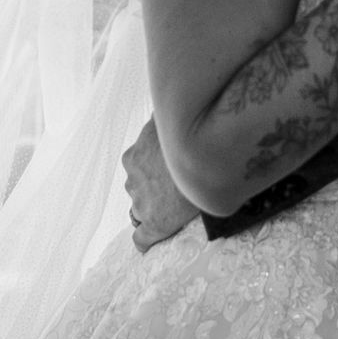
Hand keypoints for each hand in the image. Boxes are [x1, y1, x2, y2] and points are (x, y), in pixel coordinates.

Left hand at [122, 117, 200, 251]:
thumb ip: (163, 114)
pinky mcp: (154, 226)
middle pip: (139, 185)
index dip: (153, 166)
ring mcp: (141, 204)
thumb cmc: (189, 136)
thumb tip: (163, 96)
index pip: (137, 163)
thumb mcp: (169, 118)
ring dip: (153, 207)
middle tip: (177, 185)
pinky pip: (141, 239)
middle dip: (153, 187)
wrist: (205, 160)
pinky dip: (145, 240)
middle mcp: (133, 179)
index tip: (169, 167)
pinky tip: (150, 242)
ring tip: (176, 207)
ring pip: (140, 208)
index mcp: (134, 155)